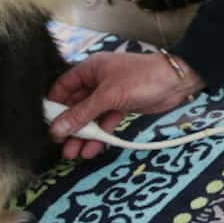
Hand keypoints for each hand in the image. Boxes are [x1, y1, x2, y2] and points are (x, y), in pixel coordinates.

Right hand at [46, 52, 203, 159]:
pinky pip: (105, 121)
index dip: (54, 106)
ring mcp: (110, 94)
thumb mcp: (108, 96)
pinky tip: (93, 149)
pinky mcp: (122, 105)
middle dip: (68, 126)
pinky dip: (100, 134)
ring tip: (73, 154)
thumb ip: (82, 114)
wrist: (177, 80)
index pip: (63, 87)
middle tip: (59, 146)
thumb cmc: (142, 79)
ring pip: (90, 116)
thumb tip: (56, 129)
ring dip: (83, 134)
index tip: (45, 126)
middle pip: (75, 105)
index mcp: (90, 69)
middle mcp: (98, 80)